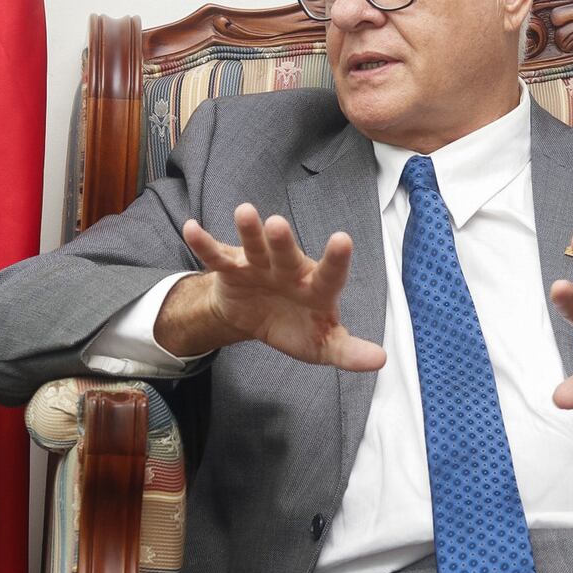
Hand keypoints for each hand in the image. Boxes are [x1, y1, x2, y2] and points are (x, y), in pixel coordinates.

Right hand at [167, 204, 386, 371]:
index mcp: (316, 287)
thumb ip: (348, 351)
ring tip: (244, 212)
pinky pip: (217, 256)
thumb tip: (380, 361)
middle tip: (278, 224)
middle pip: (287, 254)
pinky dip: (204, 244)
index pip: (330, 273)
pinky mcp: (232, 270)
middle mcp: (289, 270)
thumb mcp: (323, 345)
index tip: (342, 239)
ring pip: (254, 246)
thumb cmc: (297, 325)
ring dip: (249, 231)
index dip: (336, 259)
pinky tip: (191, 229)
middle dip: (281, 241)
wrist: (257, 318)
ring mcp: (259, 266)